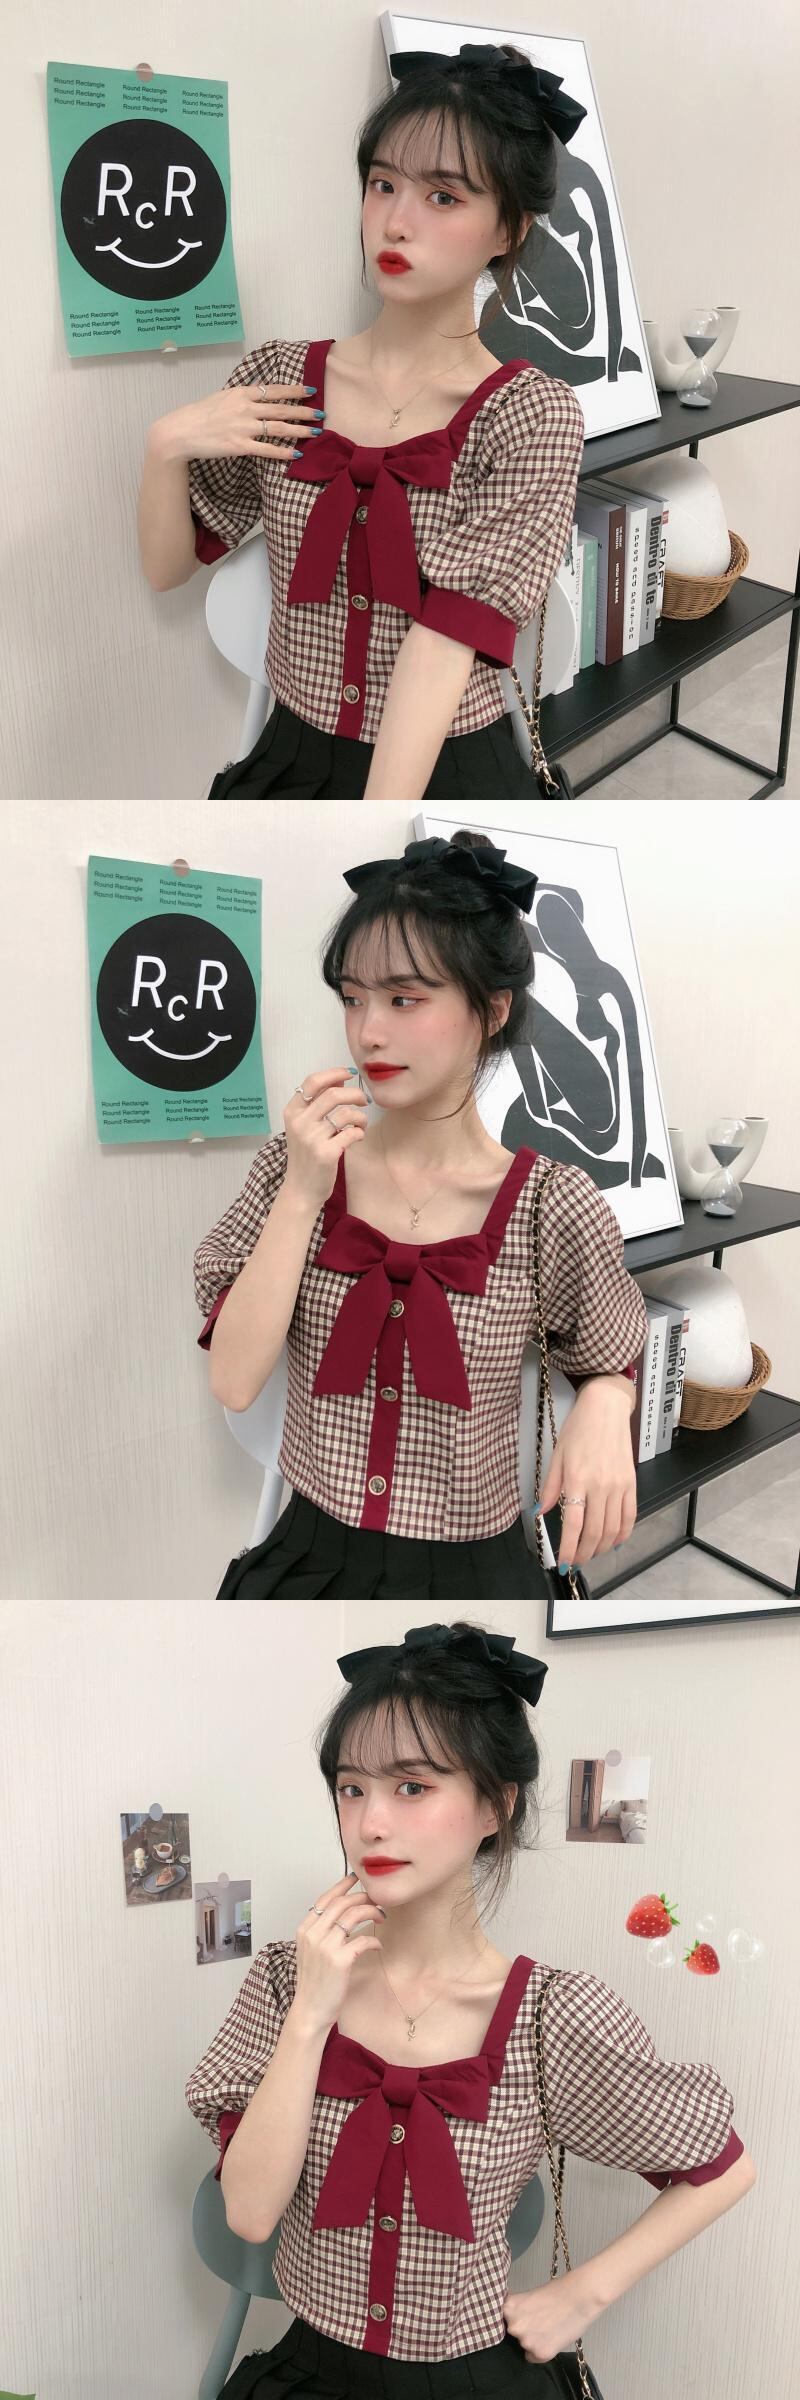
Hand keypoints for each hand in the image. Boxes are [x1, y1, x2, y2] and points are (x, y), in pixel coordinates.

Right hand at [151, 381, 321, 464]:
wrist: (180, 431)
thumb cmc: (199, 415)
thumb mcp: (221, 398)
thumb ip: (241, 399)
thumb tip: (258, 400)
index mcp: (241, 393)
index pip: (274, 390)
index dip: (294, 390)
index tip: (310, 390)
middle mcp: (245, 407)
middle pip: (281, 408)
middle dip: (304, 411)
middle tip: (322, 413)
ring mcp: (243, 427)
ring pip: (278, 428)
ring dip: (299, 430)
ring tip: (316, 432)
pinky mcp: (239, 446)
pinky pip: (267, 449)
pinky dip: (283, 452)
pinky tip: (296, 454)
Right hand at [283, 1067, 367, 1209]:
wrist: (301, 1189)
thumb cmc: (306, 1156)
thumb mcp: (304, 1127)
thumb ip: (318, 1103)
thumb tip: (340, 1079)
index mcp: (292, 1112)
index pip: (313, 1081)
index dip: (334, 1073)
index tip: (350, 1075)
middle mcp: (300, 1122)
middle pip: (334, 1094)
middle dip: (355, 1094)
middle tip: (364, 1101)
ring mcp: (312, 1138)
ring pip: (346, 1113)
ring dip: (361, 1116)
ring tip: (361, 1124)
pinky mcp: (326, 1153)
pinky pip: (352, 1133)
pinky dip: (360, 1132)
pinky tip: (357, 1137)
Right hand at [292, 1870, 385, 2034]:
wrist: (310, 2010)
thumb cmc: (314, 1982)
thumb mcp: (310, 1951)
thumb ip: (320, 1932)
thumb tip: (341, 1914)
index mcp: (305, 1929)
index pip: (325, 1898)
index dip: (342, 1886)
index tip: (356, 1879)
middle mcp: (313, 1934)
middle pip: (342, 1903)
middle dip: (362, 1897)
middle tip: (377, 1900)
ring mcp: (326, 1946)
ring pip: (354, 1915)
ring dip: (372, 1912)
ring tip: (381, 1917)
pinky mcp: (340, 1960)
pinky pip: (363, 1939)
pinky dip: (374, 1939)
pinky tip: (377, 1945)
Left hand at [502, 2270, 598, 2363]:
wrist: (580, 2296)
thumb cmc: (557, 2292)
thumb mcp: (528, 2297)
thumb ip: (517, 2310)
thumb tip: (508, 2319)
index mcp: (508, 2308)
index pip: (500, 2321)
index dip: (510, 2320)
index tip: (520, 2318)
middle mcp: (513, 2327)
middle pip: (512, 2334)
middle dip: (523, 2330)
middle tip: (538, 2321)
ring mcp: (526, 2342)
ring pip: (524, 2346)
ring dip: (533, 2341)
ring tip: (548, 2327)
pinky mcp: (540, 2354)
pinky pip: (533, 2358)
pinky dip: (540, 2352)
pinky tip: (552, 2338)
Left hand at [538, 1381, 636, 1567]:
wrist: (606, 1408)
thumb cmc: (578, 1429)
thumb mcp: (557, 1455)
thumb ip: (550, 1488)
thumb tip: (541, 1513)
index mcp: (577, 1479)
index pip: (574, 1524)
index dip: (569, 1548)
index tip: (564, 1563)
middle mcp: (600, 1486)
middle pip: (594, 1532)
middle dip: (585, 1553)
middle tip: (576, 1563)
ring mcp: (618, 1485)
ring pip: (613, 1529)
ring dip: (602, 1548)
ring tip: (591, 1554)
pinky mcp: (631, 1483)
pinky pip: (630, 1516)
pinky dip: (623, 1533)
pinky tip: (614, 1542)